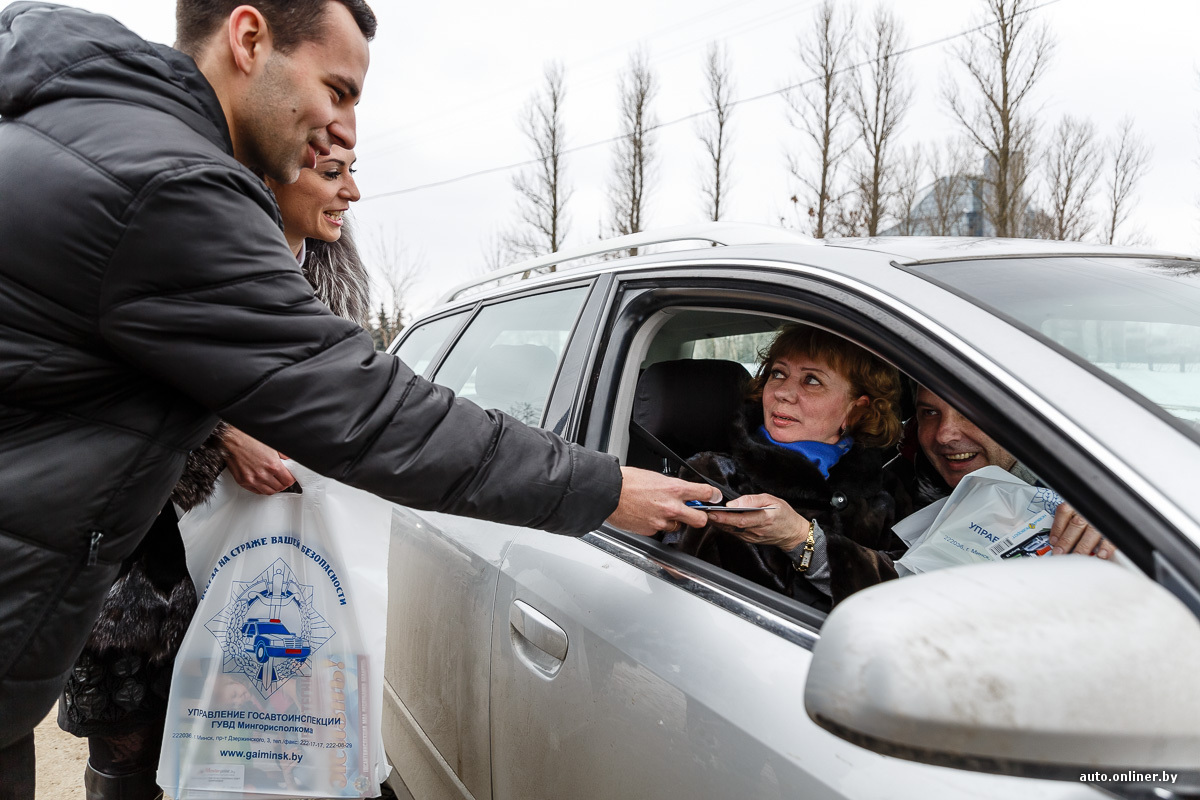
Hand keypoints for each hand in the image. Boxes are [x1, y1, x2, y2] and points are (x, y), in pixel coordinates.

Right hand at [222, 426, 295, 494]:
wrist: (232, 440)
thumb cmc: (249, 440)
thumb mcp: (272, 445)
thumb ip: (283, 455)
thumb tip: (289, 460)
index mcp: (272, 465)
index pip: (288, 481)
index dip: (291, 479)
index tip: (290, 478)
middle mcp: (262, 474)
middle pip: (279, 488)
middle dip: (283, 484)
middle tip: (282, 480)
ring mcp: (252, 479)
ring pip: (268, 492)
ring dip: (273, 488)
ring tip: (274, 483)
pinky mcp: (243, 482)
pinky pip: (256, 491)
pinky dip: (262, 489)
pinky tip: (263, 483)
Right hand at [606, 467, 721, 536]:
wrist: (609, 492)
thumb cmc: (629, 481)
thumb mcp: (656, 477)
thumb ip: (673, 487)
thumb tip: (682, 492)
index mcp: (675, 489)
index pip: (706, 493)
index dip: (713, 496)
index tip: (714, 497)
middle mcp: (672, 507)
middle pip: (700, 520)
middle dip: (699, 517)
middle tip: (694, 513)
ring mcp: (662, 521)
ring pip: (678, 526)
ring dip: (673, 520)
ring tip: (658, 510)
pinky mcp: (651, 530)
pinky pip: (660, 529)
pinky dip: (657, 524)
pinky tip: (647, 515)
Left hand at [706, 494, 809, 550]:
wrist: (793, 533)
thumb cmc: (784, 514)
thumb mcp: (772, 500)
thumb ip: (752, 500)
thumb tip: (734, 502)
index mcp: (764, 519)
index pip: (740, 519)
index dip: (725, 516)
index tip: (713, 511)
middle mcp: (756, 530)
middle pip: (732, 526)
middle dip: (717, 519)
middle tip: (704, 512)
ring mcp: (752, 537)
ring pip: (731, 530)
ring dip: (718, 523)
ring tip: (707, 514)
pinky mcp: (749, 540)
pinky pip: (734, 533)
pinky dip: (725, 526)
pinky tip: (718, 520)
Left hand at [1048, 502, 1115, 558]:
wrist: (1111, 502)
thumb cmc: (1090, 510)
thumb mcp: (1077, 509)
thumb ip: (1068, 520)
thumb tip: (1057, 540)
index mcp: (1078, 504)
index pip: (1064, 512)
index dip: (1057, 528)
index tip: (1053, 542)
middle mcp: (1089, 510)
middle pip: (1076, 524)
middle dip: (1066, 541)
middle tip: (1059, 553)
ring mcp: (1102, 518)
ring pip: (1091, 532)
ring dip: (1083, 546)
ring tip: (1076, 556)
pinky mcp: (1115, 526)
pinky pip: (1110, 537)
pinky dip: (1105, 547)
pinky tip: (1100, 555)